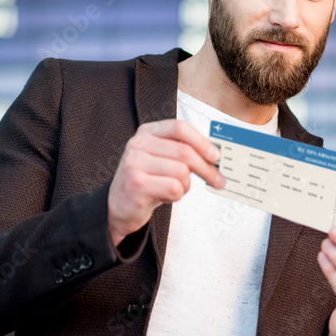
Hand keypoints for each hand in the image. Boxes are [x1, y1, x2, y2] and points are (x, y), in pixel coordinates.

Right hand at [107, 119, 224, 246]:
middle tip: (217, 180)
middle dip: (207, 169)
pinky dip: (177, 195)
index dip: (202, 142)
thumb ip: (183, 152)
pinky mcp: (137, 184)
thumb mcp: (161, 159)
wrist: (118, 206)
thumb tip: (214, 156)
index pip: (180, 128)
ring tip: (174, 188)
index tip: (216, 156)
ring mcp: (135, 163)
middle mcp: (139, 144)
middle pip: (185, 151)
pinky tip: (165, 196)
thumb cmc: (145, 181)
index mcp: (148, 132)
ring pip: (182, 172)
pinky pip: (174, 188)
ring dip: (185, 185)